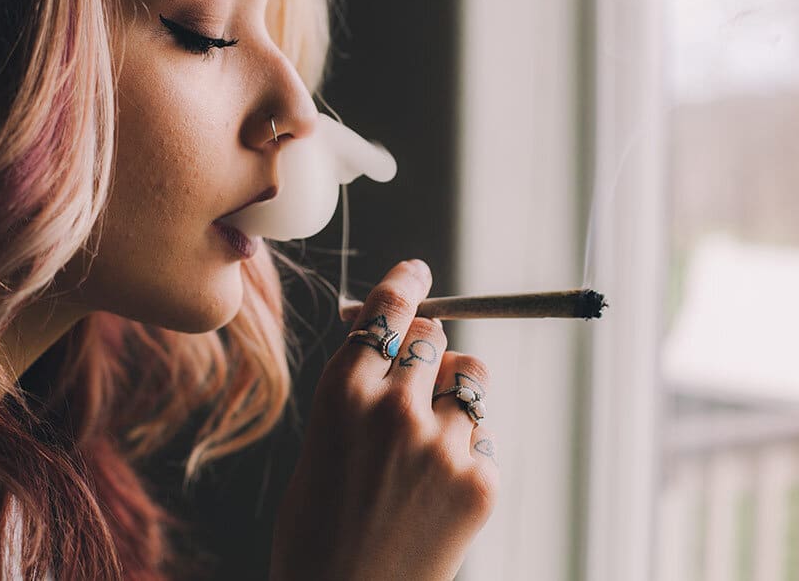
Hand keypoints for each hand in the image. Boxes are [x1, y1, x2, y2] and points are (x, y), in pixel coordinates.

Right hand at [270, 260, 498, 580]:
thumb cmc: (317, 528)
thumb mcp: (319, 444)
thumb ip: (355, 389)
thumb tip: (389, 340)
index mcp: (343, 393)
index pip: (389, 310)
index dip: (406, 283)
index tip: (418, 272)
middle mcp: (396, 409)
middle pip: (434, 334)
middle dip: (425, 346)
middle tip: (418, 373)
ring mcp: (443, 445)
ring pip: (471, 374)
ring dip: (453, 388)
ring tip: (432, 430)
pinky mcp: (481, 481)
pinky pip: (481, 434)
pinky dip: (463, 447)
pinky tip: (435, 485)